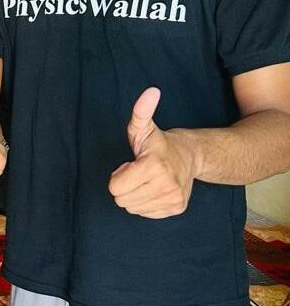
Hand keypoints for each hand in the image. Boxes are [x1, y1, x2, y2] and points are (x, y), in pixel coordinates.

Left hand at [109, 88, 196, 218]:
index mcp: (153, 167)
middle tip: (138, 172)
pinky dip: (146, 203)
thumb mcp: (144, 127)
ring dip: (134, 195)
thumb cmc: (159, 143)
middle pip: (122, 200)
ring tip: (147, 180)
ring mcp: (173, 198)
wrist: (191, 156)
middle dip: (125, 186)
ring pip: (132, 208)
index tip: (131, 165)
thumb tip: (151, 92)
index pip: (114, 188)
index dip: (118, 175)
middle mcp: (166, 185)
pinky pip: (146, 214)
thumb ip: (141, 111)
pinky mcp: (176, 207)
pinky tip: (155, 188)